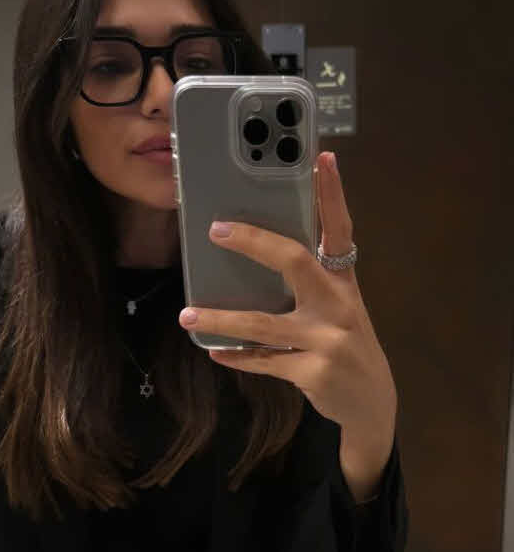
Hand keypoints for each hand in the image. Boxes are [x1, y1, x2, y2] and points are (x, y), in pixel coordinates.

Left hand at [178, 151, 396, 501]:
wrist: (372, 401)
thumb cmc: (347, 342)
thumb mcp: (338, 306)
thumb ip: (310, 282)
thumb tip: (260, 252)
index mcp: (344, 281)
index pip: (339, 228)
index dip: (332, 193)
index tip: (322, 158)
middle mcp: (339, 304)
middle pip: (294, 261)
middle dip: (254, 242)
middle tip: (217, 229)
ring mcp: (327, 340)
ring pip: (264, 323)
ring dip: (222, 318)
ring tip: (187, 314)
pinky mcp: (313, 372)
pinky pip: (264, 360)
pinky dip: (238, 356)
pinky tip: (216, 352)